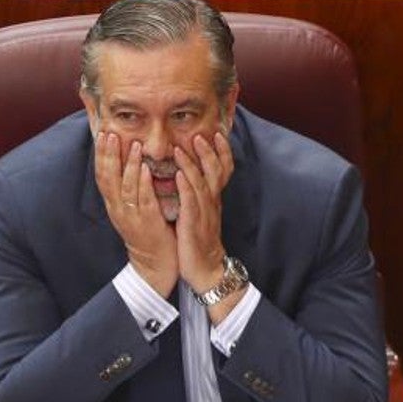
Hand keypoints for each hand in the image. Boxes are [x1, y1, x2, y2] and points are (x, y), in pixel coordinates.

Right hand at [92, 131, 177, 296]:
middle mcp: (118, 209)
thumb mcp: (134, 208)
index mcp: (114, 204)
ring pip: (125, 186)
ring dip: (128, 164)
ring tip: (132, 144)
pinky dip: (144, 183)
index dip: (101, 154)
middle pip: (107, 177)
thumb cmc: (148, 231)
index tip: (102, 133)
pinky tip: (146, 169)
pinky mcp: (147, 223)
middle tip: (109, 132)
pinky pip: (144, 200)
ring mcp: (131, 216)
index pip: (102, 175)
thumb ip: (132, 188)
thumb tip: (131, 163)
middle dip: (108, 154)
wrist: (156, 263)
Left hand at [173, 132, 234, 291]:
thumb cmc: (201, 241)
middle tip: (202, 132)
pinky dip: (185, 186)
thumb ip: (199, 195)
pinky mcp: (193, 223)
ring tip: (183, 146)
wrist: (206, 269)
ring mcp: (204, 212)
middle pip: (215, 171)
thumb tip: (191, 176)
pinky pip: (190, 202)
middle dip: (208, 151)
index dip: (222, 151)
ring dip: (192, 164)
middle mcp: (212, 202)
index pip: (223, 169)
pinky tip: (179, 174)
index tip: (217, 133)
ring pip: (201, 183)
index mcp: (214, 198)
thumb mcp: (204, 214)